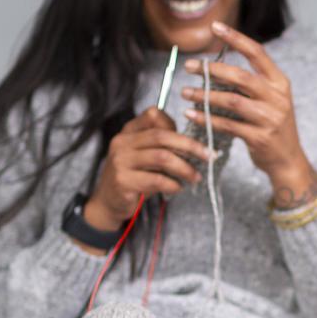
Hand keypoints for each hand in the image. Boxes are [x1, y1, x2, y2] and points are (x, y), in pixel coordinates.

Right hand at [82, 107, 214, 230]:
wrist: (108, 202)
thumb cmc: (133, 177)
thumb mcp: (145, 156)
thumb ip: (162, 146)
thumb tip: (196, 146)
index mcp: (128, 131)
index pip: (153, 115)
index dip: (175, 125)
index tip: (193, 140)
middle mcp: (122, 142)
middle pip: (161, 135)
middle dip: (190, 146)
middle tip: (208, 156)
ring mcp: (120, 161)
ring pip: (162, 157)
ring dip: (184, 168)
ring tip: (195, 177)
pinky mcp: (123, 181)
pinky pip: (156, 179)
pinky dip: (173, 184)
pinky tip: (177, 187)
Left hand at [180, 21, 316, 204]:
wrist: (288, 159)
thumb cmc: (272, 125)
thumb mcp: (270, 99)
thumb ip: (250, 83)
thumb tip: (215, 65)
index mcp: (279, 82)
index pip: (257, 53)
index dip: (235, 38)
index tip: (215, 27)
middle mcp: (277, 98)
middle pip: (241, 77)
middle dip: (212, 70)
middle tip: (190, 66)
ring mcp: (270, 119)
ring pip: (232, 102)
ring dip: (205, 96)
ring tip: (186, 93)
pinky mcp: (259, 138)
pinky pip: (228, 125)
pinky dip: (208, 119)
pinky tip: (192, 114)